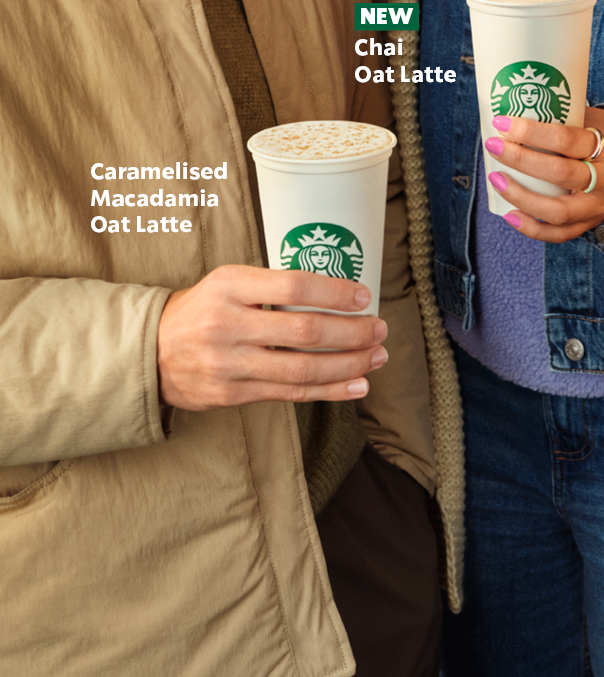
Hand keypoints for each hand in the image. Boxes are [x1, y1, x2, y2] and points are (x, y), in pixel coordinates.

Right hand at [157, 264, 388, 410]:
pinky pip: (290, 393)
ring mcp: (228, 363)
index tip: (363, 297)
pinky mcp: (231, 394)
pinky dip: (328, 390)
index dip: (334, 292)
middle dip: (351, 332)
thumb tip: (335, 294)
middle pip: (304, 330)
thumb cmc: (202, 309)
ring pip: (302, 368)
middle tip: (379, 329)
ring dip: (348, 364)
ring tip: (375, 357)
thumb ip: (271, 287)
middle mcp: (227, 323)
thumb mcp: (227, 282)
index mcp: (229, 285)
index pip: (293, 286)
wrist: (151, 351)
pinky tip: (355, 384)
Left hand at [484, 106, 603, 242]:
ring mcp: (599, 206)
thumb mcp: (590, 119)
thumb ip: (560, 119)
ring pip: (558, 211)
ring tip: (497, 180)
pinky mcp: (591, 223)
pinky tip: (510, 215)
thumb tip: (514, 115)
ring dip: (521, 197)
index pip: (565, 139)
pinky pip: (560, 234)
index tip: (502, 123)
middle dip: (520, 160)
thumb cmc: (602, 134)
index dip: (530, 132)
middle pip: (559, 173)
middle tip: (494, 146)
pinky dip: (532, 228)